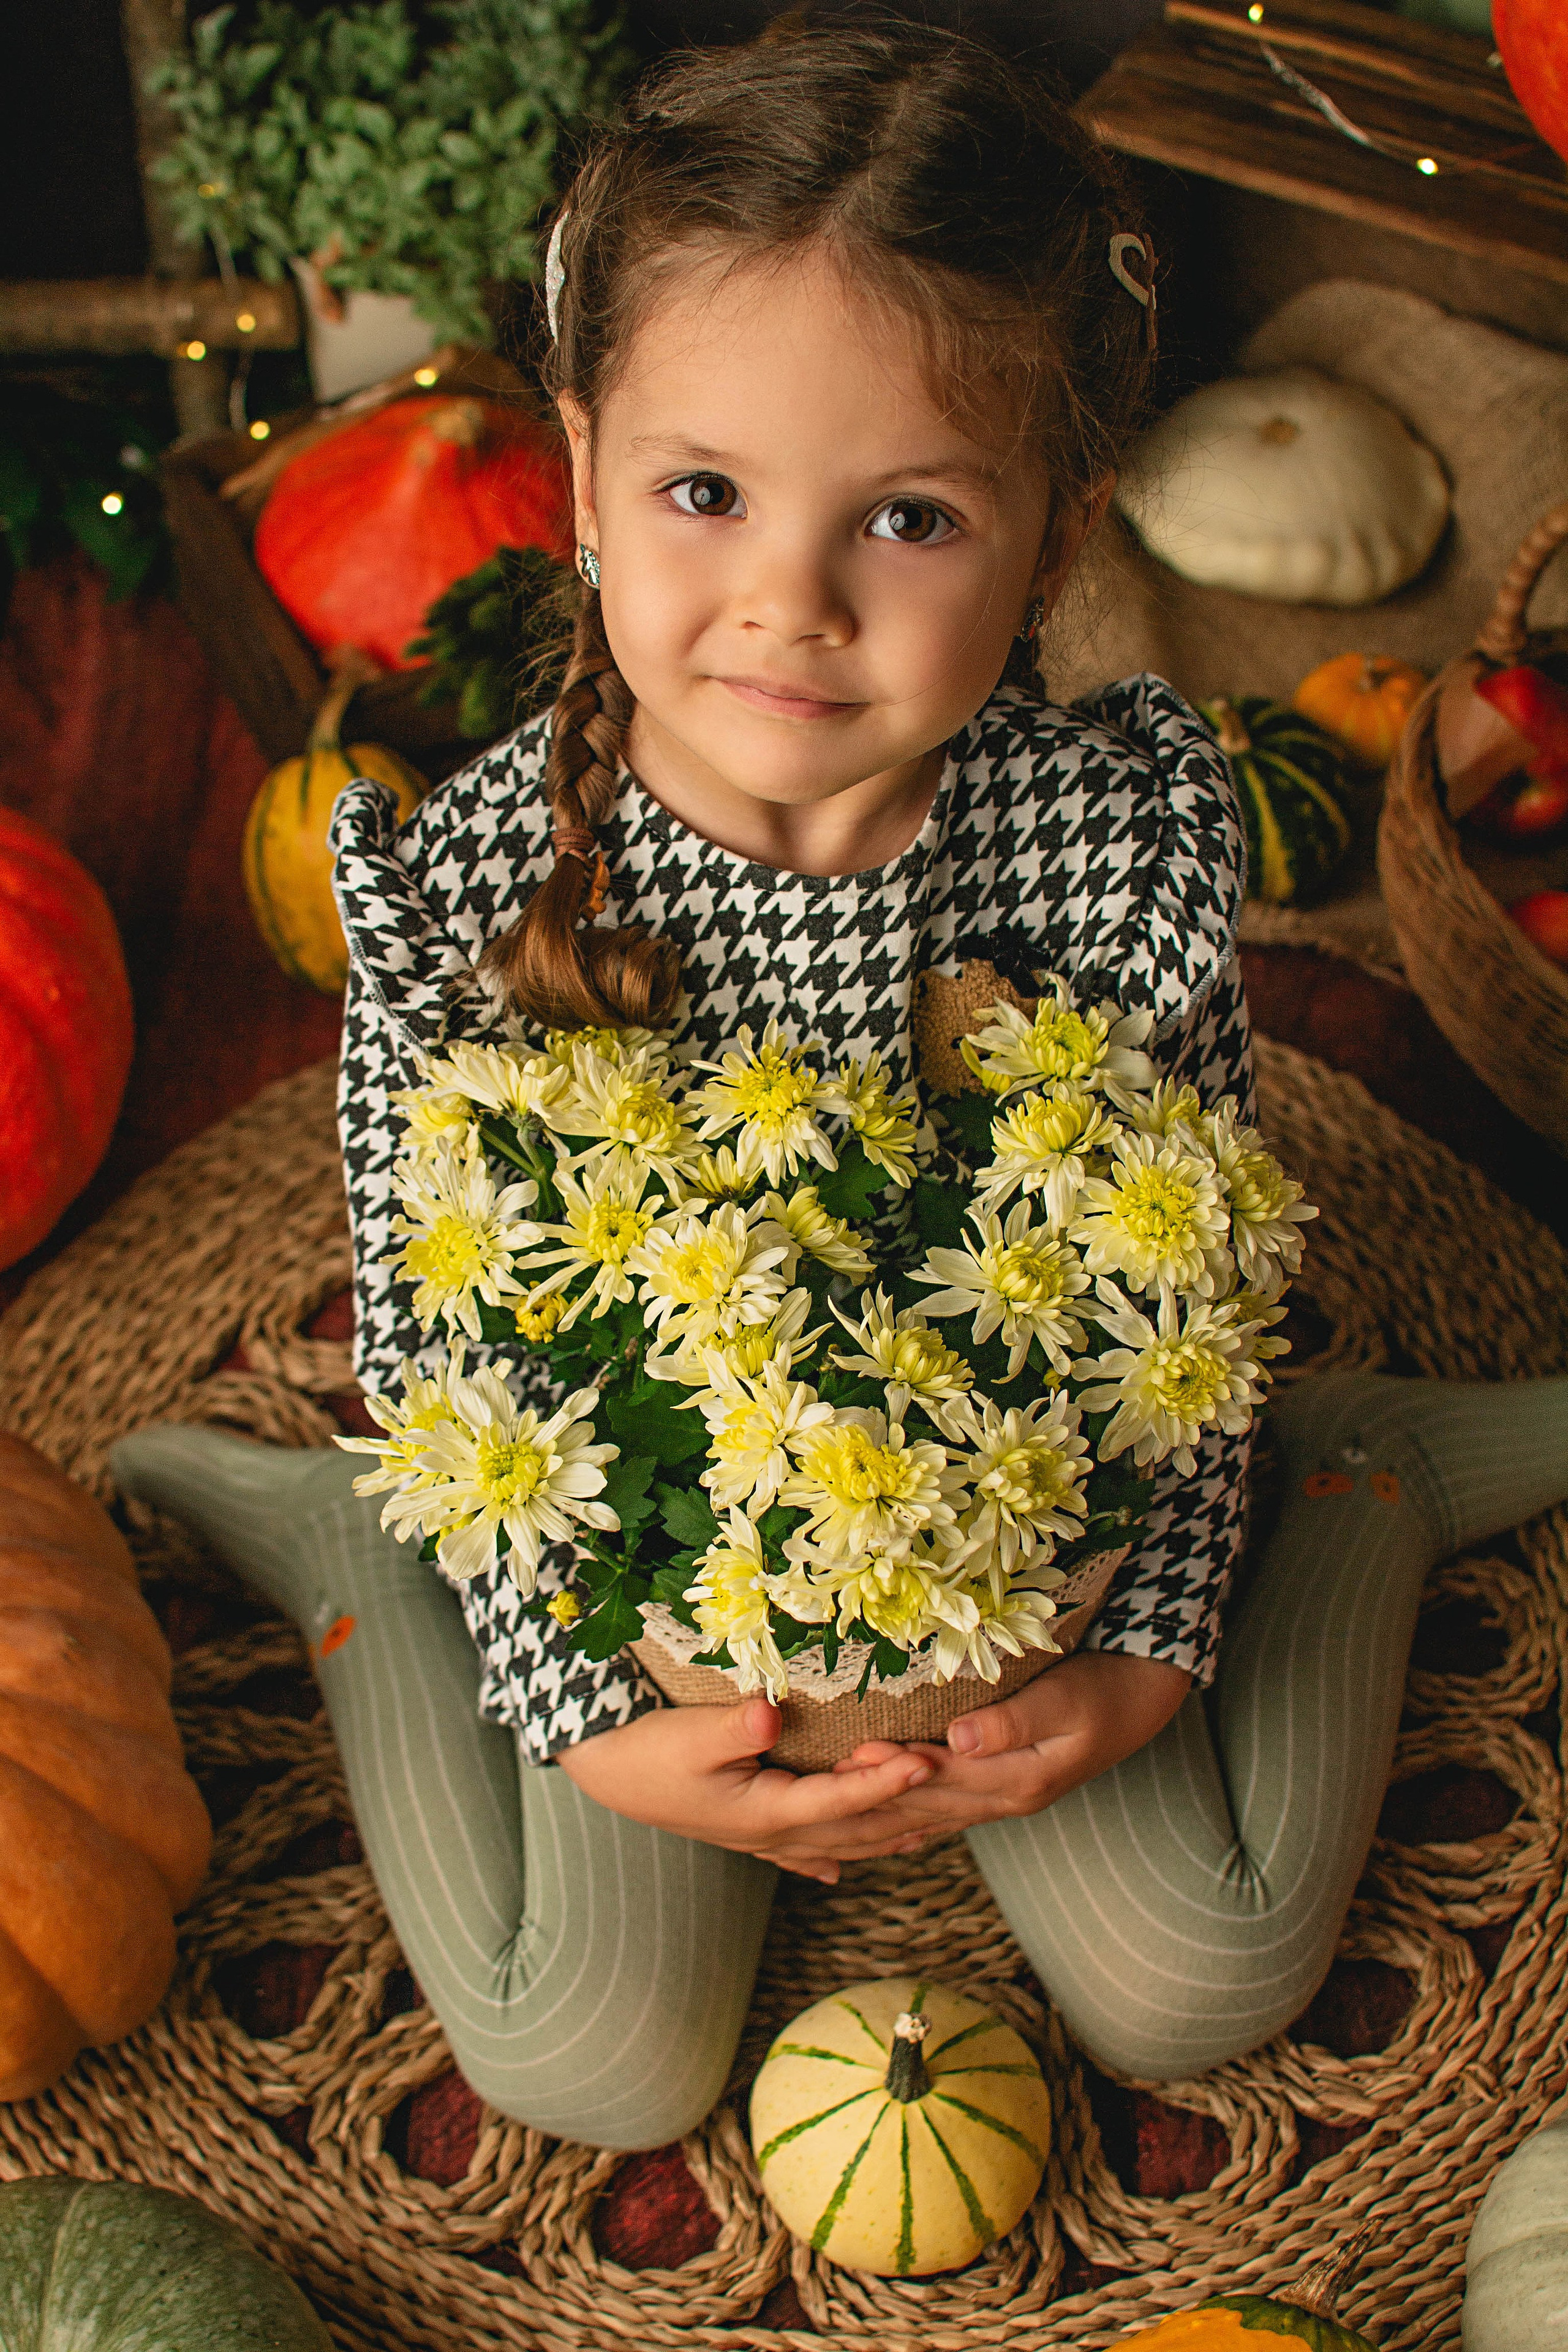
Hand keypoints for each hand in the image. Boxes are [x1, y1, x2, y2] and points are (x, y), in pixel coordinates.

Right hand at [559, 1698, 938, 1883]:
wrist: (608, 1773)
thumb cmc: (647, 1750)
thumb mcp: (687, 1735)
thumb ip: (733, 1728)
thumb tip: (771, 1714)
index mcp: (765, 1812)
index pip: (841, 1801)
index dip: (884, 1783)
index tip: (925, 1762)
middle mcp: (777, 1834)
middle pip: (859, 1830)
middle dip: (911, 1811)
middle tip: (962, 1794)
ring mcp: (768, 1839)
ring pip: (847, 1844)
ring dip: (895, 1833)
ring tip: (942, 1824)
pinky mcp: (756, 1831)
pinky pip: (816, 1849)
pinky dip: (846, 1850)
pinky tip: (849, 1868)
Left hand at [831, 1652, 1190, 1837]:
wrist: (1142, 1699)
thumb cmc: (1103, 1689)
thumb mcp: (1065, 1700)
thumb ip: (1012, 1721)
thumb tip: (961, 1739)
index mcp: (1019, 1779)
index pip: (943, 1777)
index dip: (895, 1770)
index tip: (851, 1759)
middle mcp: (1006, 1798)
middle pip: (927, 1804)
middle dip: (873, 1797)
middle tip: (821, 1788)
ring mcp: (1004, 1799)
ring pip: (931, 1814)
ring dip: (883, 1811)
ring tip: (833, 1807)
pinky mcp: (1002, 1790)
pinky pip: (945, 1812)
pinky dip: (910, 1818)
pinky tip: (881, 1824)